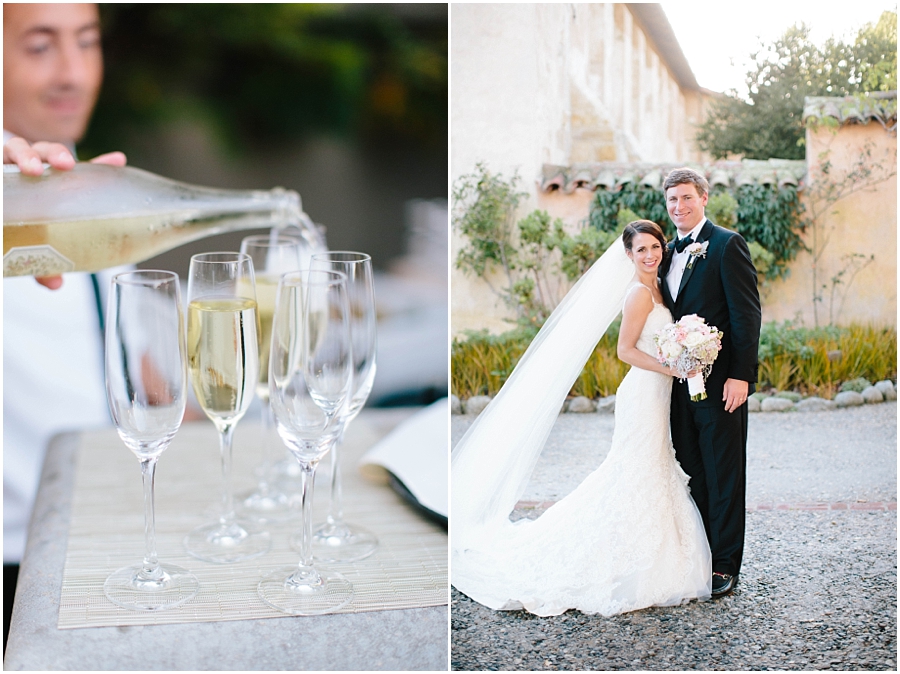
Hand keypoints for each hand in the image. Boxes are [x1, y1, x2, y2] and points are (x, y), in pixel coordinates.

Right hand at [4, 138, 126, 288]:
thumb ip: (47, 262)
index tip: (118, 161)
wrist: (1, 221)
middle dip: (57, 154)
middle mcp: (31, 169)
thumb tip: (55, 285)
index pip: (80, 171)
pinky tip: (1, 168)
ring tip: (33, 168)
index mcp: (52, 183)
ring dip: (27, 155)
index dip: (101, 164)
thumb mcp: (35, 244)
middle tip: (66, 165)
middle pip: (47, 152)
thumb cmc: (18, 225)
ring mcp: (9, 167)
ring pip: (17, 148)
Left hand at [723, 378, 748, 412]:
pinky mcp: (746, 393)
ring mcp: (742, 394)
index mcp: (732, 394)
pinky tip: (740, 403)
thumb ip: (725, 393)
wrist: (740, 375)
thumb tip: (724, 399)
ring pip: (740, 403)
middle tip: (730, 411)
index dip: (727, 407)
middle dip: (732, 408)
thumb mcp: (726, 386)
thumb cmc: (732, 379)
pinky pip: (744, 400)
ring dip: (737, 406)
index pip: (729, 403)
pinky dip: (741, 403)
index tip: (726, 409)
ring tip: (734, 408)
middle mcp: (737, 395)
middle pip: (735, 405)